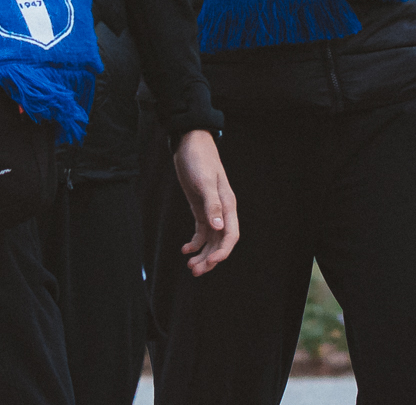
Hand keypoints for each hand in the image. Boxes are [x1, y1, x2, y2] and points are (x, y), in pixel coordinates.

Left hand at [173, 130, 238, 276]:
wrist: (190, 143)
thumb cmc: (199, 159)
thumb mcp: (203, 181)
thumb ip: (212, 205)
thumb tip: (219, 228)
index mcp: (228, 204)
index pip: (231, 235)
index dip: (223, 252)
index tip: (211, 263)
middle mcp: (222, 210)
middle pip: (220, 242)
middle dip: (210, 259)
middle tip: (194, 271)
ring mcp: (211, 210)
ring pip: (211, 240)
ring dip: (202, 254)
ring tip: (190, 267)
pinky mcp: (201, 208)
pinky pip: (201, 232)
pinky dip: (195, 243)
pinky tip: (184, 249)